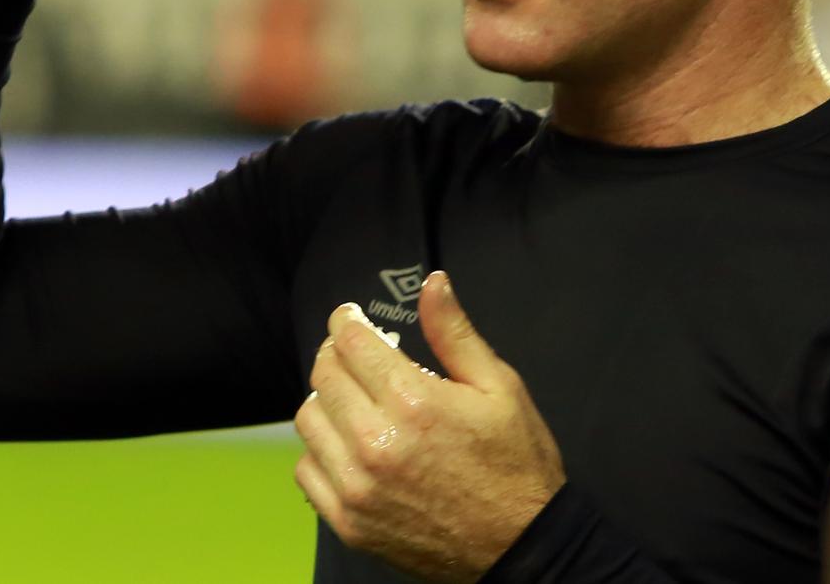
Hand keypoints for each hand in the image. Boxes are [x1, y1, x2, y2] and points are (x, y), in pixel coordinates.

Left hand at [294, 271, 565, 582]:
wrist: (521, 546)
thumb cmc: (516, 464)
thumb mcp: (499, 387)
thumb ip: (455, 333)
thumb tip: (433, 284)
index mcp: (414, 402)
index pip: (351, 342)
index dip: (346, 320)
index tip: (350, 318)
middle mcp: (376, 443)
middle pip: (324, 376)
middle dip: (336, 354)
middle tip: (355, 355)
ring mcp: (358, 487)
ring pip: (308, 420)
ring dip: (325, 401)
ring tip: (354, 401)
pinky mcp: (349, 522)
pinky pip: (307, 471)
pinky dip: (320, 451)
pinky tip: (348, 446)